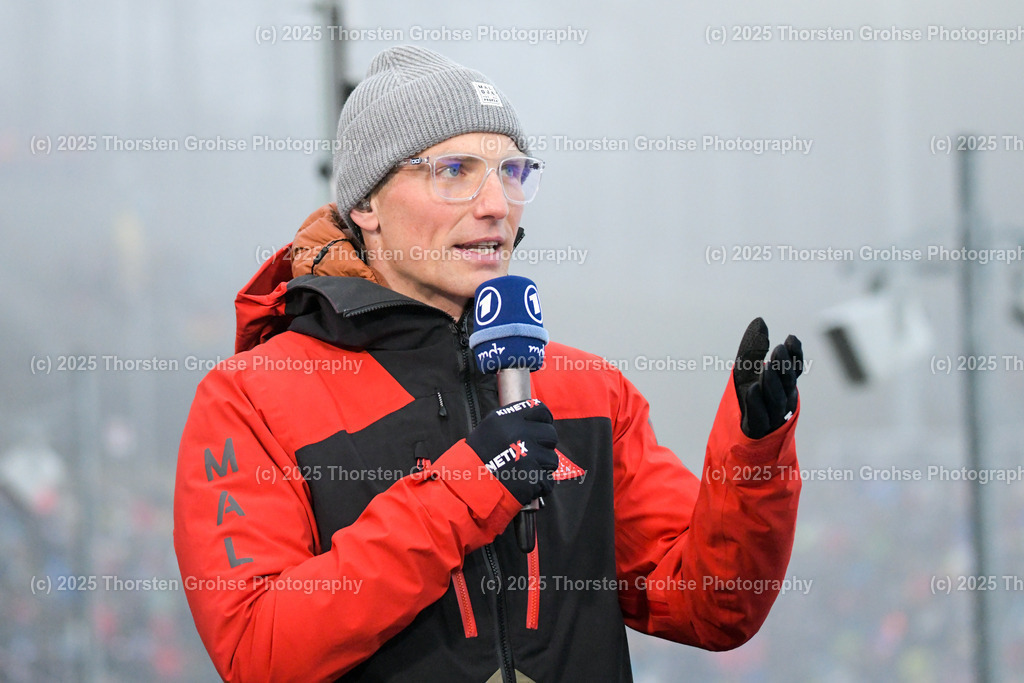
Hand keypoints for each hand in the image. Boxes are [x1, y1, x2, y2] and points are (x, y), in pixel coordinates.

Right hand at [466, 399, 558, 504]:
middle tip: (529, 455)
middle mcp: (520, 433)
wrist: (467, 486)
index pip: (542, 411)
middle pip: (551, 434)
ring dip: (541, 467)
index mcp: (508, 417)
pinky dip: (539, 485)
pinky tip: (524, 484)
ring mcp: (529, 456)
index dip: (544, 421)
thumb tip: (536, 420)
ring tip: (524, 471)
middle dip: (544, 445)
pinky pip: (547, 481)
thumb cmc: (476, 458)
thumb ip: (513, 420)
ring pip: (552, 459)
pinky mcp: (533, 477)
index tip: (540, 429)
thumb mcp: (489, 427)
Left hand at [733, 318, 802, 438]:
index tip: (791, 338)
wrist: (738, 434)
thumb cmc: (747, 398)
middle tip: (779, 349)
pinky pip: (759, 416)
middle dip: (784, 366)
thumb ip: (753, 347)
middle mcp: (781, 399)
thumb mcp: (745, 368)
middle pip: (786, 383)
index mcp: (782, 385)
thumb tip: (760, 321)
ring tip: (766, 367)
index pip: (794, 369)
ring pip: (775, 400)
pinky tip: (753, 388)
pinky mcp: (757, 429)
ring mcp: (771, 417)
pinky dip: (757, 402)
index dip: (795, 355)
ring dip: (772, 383)